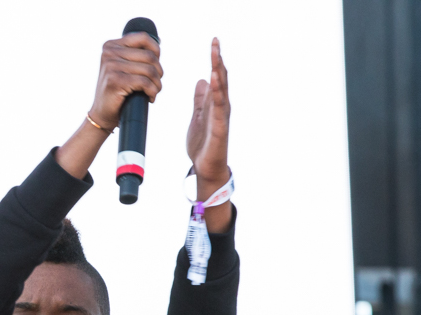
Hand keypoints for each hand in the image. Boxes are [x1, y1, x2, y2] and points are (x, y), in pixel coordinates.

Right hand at [87, 32, 162, 130]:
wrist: (102, 114)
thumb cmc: (117, 92)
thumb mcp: (123, 67)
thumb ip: (134, 55)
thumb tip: (157, 46)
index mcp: (111, 46)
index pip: (143, 37)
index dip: (156, 51)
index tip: (156, 66)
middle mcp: (109, 53)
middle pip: (149, 56)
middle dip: (158, 73)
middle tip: (156, 85)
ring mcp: (111, 66)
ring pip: (149, 70)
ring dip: (157, 84)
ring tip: (153, 92)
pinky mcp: (115, 80)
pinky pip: (145, 82)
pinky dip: (152, 91)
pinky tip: (150, 98)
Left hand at [186, 38, 229, 192]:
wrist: (206, 167)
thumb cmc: (203, 144)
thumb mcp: (197, 117)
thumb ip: (200, 100)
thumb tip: (202, 81)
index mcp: (215, 103)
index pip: (217, 77)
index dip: (215, 60)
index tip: (213, 42)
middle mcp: (221, 106)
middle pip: (222, 78)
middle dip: (218, 59)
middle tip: (215, 41)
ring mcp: (222, 116)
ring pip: (222, 89)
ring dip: (219, 71)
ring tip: (215, 54)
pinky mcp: (220, 127)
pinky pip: (219, 106)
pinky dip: (218, 92)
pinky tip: (214, 79)